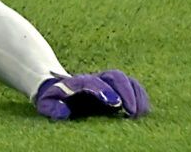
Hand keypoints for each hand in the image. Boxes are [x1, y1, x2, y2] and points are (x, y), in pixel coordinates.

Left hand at [33, 71, 149, 119]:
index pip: (93, 82)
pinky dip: (141, 96)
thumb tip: (63, 112)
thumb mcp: (47, 104)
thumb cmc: (53, 99)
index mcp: (78, 83)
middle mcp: (95, 79)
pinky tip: (143, 112)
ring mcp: (107, 82)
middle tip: (132, 111)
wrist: (57, 86)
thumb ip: (53, 108)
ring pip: (126, 80)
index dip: (104, 91)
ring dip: (136, 94)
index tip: (115, 103)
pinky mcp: (116, 88)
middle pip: (114, 76)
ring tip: (140, 113)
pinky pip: (133, 86)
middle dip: (126, 92)